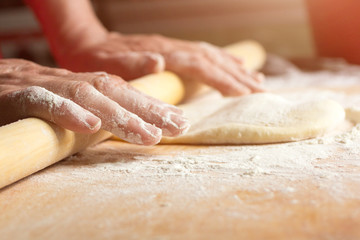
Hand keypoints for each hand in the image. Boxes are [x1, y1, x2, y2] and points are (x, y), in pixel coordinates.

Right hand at [0, 59, 188, 144]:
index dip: (152, 106)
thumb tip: (122, 127)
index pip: (123, 93)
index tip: (179, 121)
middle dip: (149, 110)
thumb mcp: (68, 106)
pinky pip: (43, 103)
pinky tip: (90, 125)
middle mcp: (70, 83)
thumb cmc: (30, 100)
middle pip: (114, 92)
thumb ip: (94, 112)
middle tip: (177, 127)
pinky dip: (68, 112)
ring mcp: (45, 87)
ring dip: (120, 115)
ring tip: (148, 134)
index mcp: (83, 87)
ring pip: (87, 96)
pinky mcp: (18, 97)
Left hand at [57, 33, 264, 95]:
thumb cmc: (96, 61)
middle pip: (211, 59)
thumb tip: (161, 61)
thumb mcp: (107, 65)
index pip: (199, 65)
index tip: (244, 93)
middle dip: (237, 75)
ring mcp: (172, 48)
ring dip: (235, 68)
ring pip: (211, 55)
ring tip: (257, 79)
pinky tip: (233, 66)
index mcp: (160, 53)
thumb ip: (133, 63)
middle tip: (261, 90)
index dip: (222, 79)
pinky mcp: (171, 50)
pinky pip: (202, 54)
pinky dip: (221, 61)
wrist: (86, 43)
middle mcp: (171, 48)